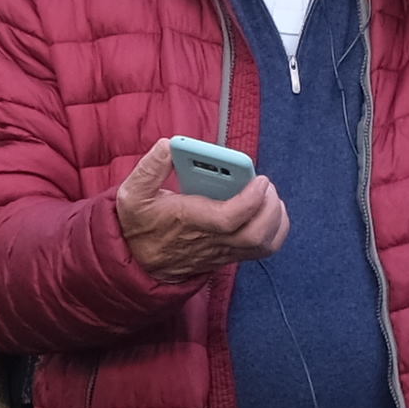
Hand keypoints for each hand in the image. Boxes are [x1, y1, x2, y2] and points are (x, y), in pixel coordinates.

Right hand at [110, 134, 291, 282]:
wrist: (139, 261)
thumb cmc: (139, 224)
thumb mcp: (132, 194)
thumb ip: (149, 168)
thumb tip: (167, 146)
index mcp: (188, 222)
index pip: (228, 219)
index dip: (250, 200)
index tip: (259, 179)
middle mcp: (210, 240)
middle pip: (254, 235)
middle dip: (269, 208)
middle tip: (265, 184)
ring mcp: (223, 251)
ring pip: (263, 245)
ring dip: (276, 219)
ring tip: (269, 195)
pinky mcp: (230, 255)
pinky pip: (262, 249)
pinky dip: (275, 229)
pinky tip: (268, 209)